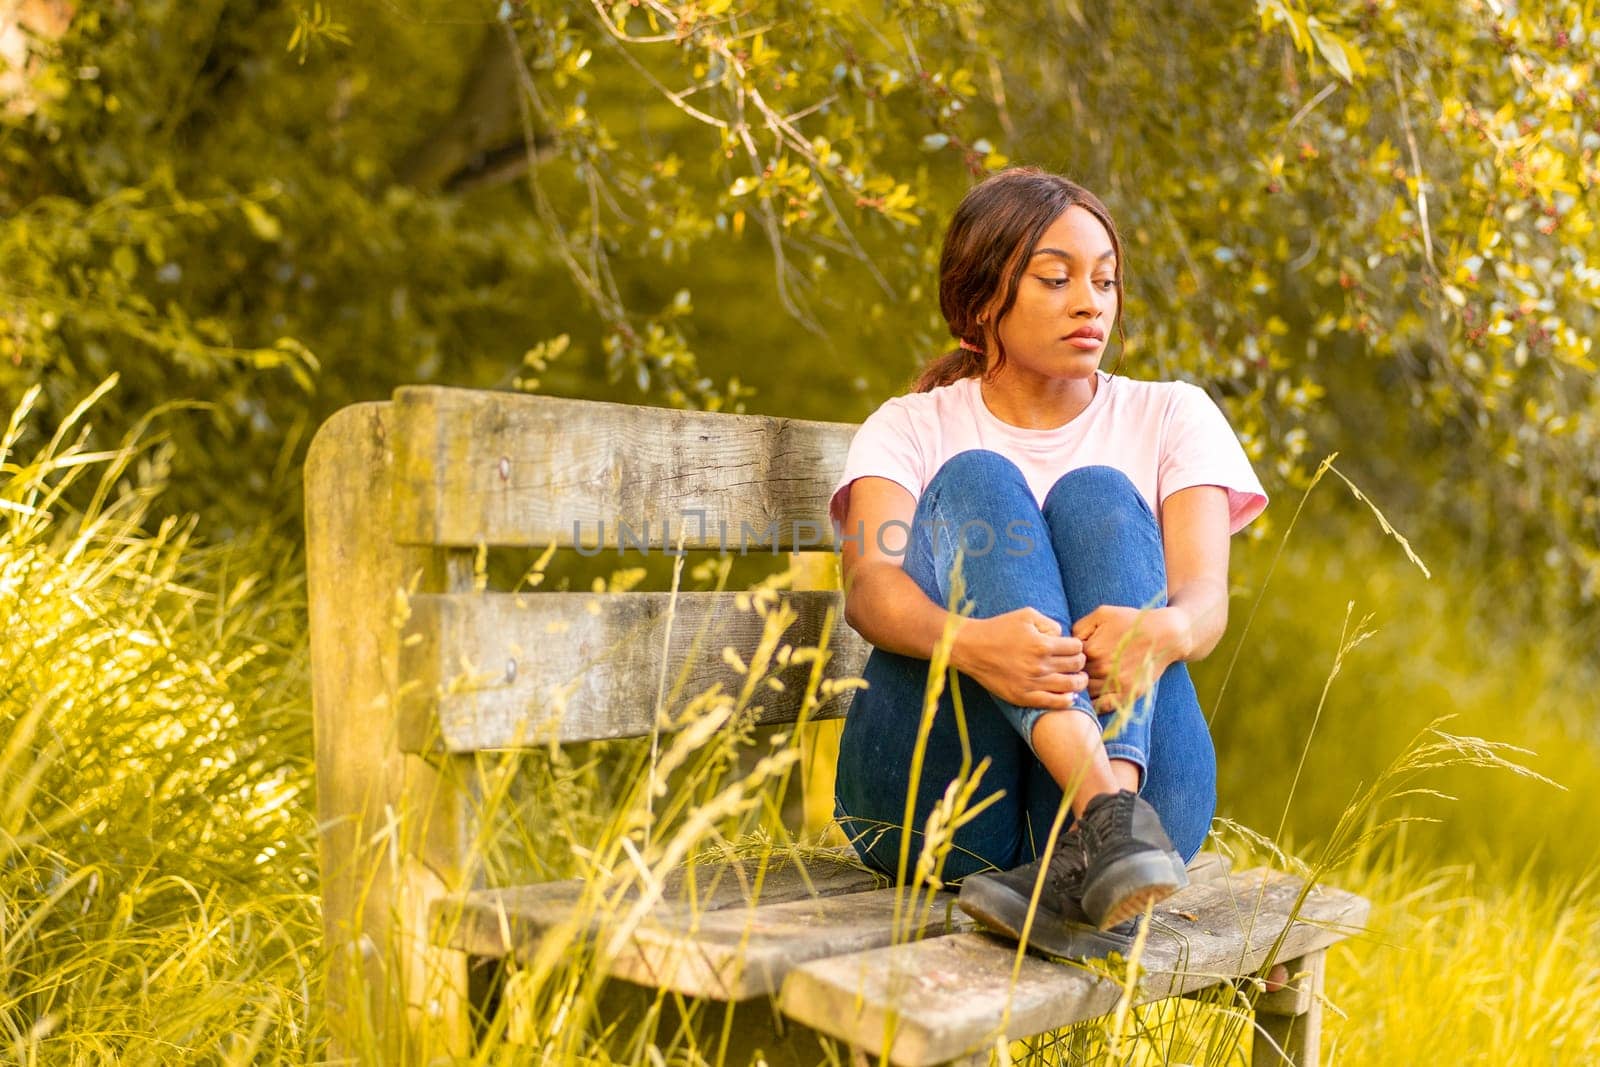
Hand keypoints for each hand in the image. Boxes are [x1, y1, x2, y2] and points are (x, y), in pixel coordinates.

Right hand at [952, 608, 1087, 710]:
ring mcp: (1032, 683)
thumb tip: (1062, 637)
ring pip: (1070, 686)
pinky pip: (1053, 703)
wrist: (971, 648)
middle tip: (1078, 663)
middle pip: (1076, 666)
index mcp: (1042, 644)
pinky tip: (1069, 696)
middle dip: (1080, 663)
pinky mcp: (1023, 696)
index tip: (1073, 648)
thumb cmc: (998, 628)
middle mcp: (1040, 665)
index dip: (1078, 646)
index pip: (1076, 648)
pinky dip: (1066, 701)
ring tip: (1079, 679)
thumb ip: (1049, 623)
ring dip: (1079, 682)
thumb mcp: (1026, 615)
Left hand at [1072, 605, 1189, 713]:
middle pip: (1075, 679)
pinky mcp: (1129, 693)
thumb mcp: (1102, 613)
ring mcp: (1116, 683)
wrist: (1165, 633)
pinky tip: (1093, 699)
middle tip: (1068, 677)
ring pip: (1087, 694)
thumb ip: (1079, 626)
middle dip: (1072, 677)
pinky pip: (1104, 706)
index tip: (1065, 662)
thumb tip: (1065, 643)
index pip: (1067, 663)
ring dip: (1082, 691)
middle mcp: (1102, 668)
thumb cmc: (1131, 620)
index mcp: (1092, 649)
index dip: (1065, 662)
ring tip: (1079, 688)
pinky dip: (1095, 705)